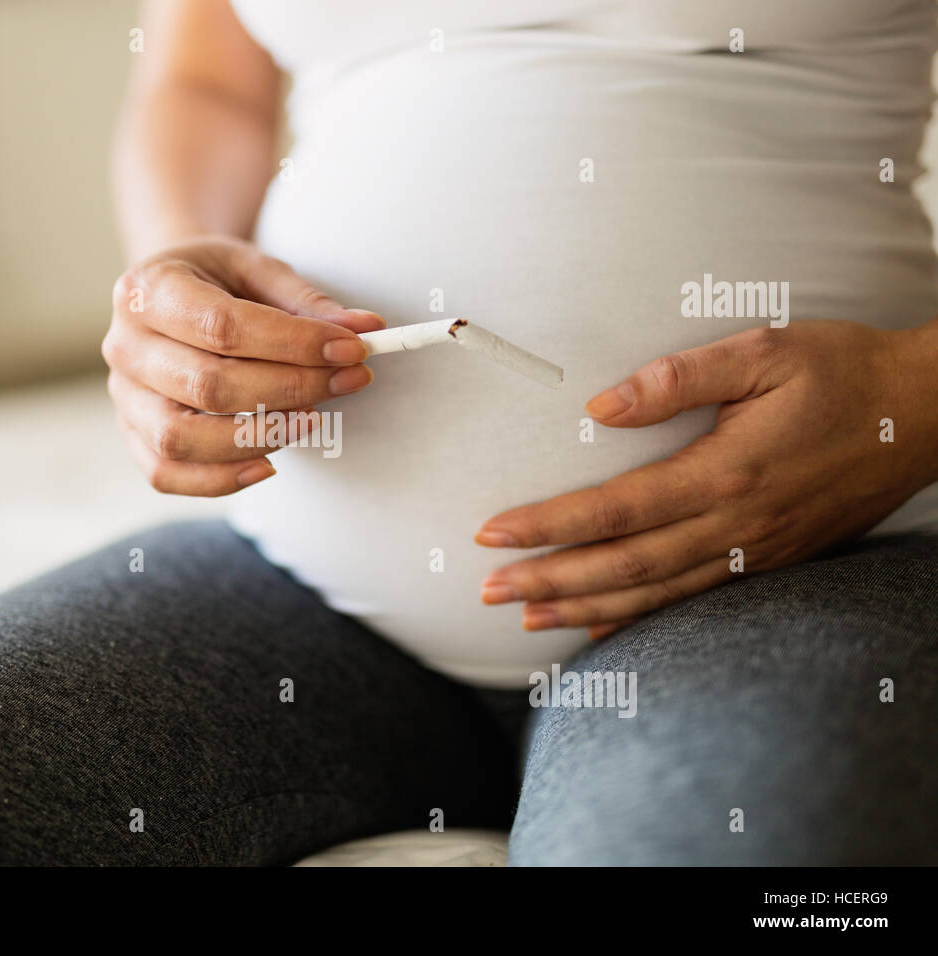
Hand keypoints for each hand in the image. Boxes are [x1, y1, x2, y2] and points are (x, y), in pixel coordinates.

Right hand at [103, 235, 383, 494]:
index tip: (351, 349)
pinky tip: (269, 465)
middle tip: (348, 380)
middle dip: (290, 389)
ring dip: (259, 437)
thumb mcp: (257, 271)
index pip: (223, 326)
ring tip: (314, 421)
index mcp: (147, 290)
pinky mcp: (132, 436)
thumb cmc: (216, 282)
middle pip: (208, 386)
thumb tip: (365, 331)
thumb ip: (306, 302)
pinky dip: (220, 479)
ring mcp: (123, 397)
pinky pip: (166, 474)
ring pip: (182, 439)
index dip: (293, 344)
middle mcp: (124, 345)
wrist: (167, 296)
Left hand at [476, 320, 937, 638]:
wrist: (923, 416)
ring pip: (654, 595)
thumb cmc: (842, 372)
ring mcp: (755, 553)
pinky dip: (641, 618)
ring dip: (583, 608)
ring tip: (525, 617)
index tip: (493, 534)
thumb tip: (603, 407)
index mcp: (727, 471)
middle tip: (487, 592)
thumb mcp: (766, 351)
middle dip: (549, 580)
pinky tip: (600, 625)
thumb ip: (681, 377)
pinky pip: (693, 602)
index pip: (616, 509)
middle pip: (624, 566)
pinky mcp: (769, 562)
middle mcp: (736, 525)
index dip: (549, 526)